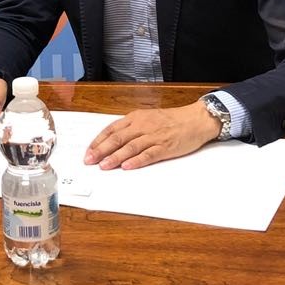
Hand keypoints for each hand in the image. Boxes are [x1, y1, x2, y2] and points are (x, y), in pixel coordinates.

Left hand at [84, 102, 221, 170]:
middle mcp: (143, 126)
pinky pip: (148, 155)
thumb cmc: (171, 120)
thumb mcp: (148, 118)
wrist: (195, 119)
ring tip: (104, 166)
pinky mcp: (165, 147)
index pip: (112, 129)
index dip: (98, 141)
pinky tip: (127, 166)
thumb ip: (131, 128)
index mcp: (136, 118)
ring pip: (130, 147)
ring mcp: (154, 137)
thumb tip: (112, 141)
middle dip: (101, 151)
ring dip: (115, 157)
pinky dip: (137, 161)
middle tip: (90, 161)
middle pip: (118, 139)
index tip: (89, 151)